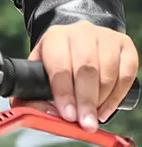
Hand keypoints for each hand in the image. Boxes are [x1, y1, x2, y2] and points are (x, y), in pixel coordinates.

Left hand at [14, 21, 138, 131]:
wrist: (81, 38)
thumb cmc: (61, 56)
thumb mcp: (43, 65)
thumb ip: (33, 87)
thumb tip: (27, 108)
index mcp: (56, 36)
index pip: (59, 64)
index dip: (63, 92)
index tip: (67, 114)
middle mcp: (80, 32)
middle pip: (86, 69)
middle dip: (85, 101)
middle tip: (85, 122)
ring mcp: (104, 37)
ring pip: (107, 73)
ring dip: (102, 100)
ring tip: (94, 115)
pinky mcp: (124, 45)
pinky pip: (126, 73)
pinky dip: (118, 95)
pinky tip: (107, 106)